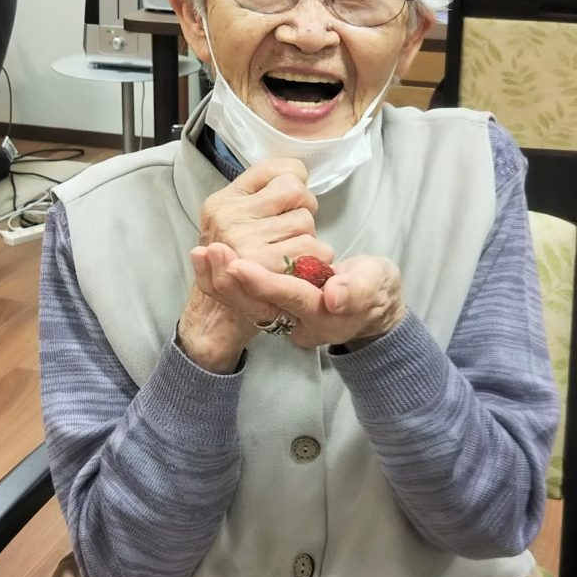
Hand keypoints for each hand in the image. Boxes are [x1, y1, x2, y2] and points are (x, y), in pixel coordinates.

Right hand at [198, 158, 333, 271]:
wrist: (217, 317)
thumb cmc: (234, 265)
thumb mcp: (229, 222)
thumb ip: (256, 196)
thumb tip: (299, 173)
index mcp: (222, 202)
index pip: (276, 169)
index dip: (295, 179)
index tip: (291, 199)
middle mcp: (229, 219)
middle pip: (295, 192)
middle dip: (303, 210)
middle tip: (291, 232)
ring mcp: (246, 243)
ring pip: (306, 221)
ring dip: (309, 238)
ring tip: (293, 254)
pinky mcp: (268, 269)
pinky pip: (314, 251)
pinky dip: (318, 261)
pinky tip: (303, 269)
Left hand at [210, 249, 406, 349]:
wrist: (372, 306)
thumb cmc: (376, 288)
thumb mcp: (376, 286)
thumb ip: (357, 290)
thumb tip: (334, 297)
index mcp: (323, 317)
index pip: (290, 299)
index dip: (265, 282)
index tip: (239, 265)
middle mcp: (296, 323)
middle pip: (258, 305)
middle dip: (232, 281)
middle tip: (211, 252)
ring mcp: (282, 316)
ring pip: (244, 302)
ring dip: (219, 279)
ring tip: (200, 253)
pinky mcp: (271, 305)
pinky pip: (240, 297)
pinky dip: (219, 279)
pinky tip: (202, 258)